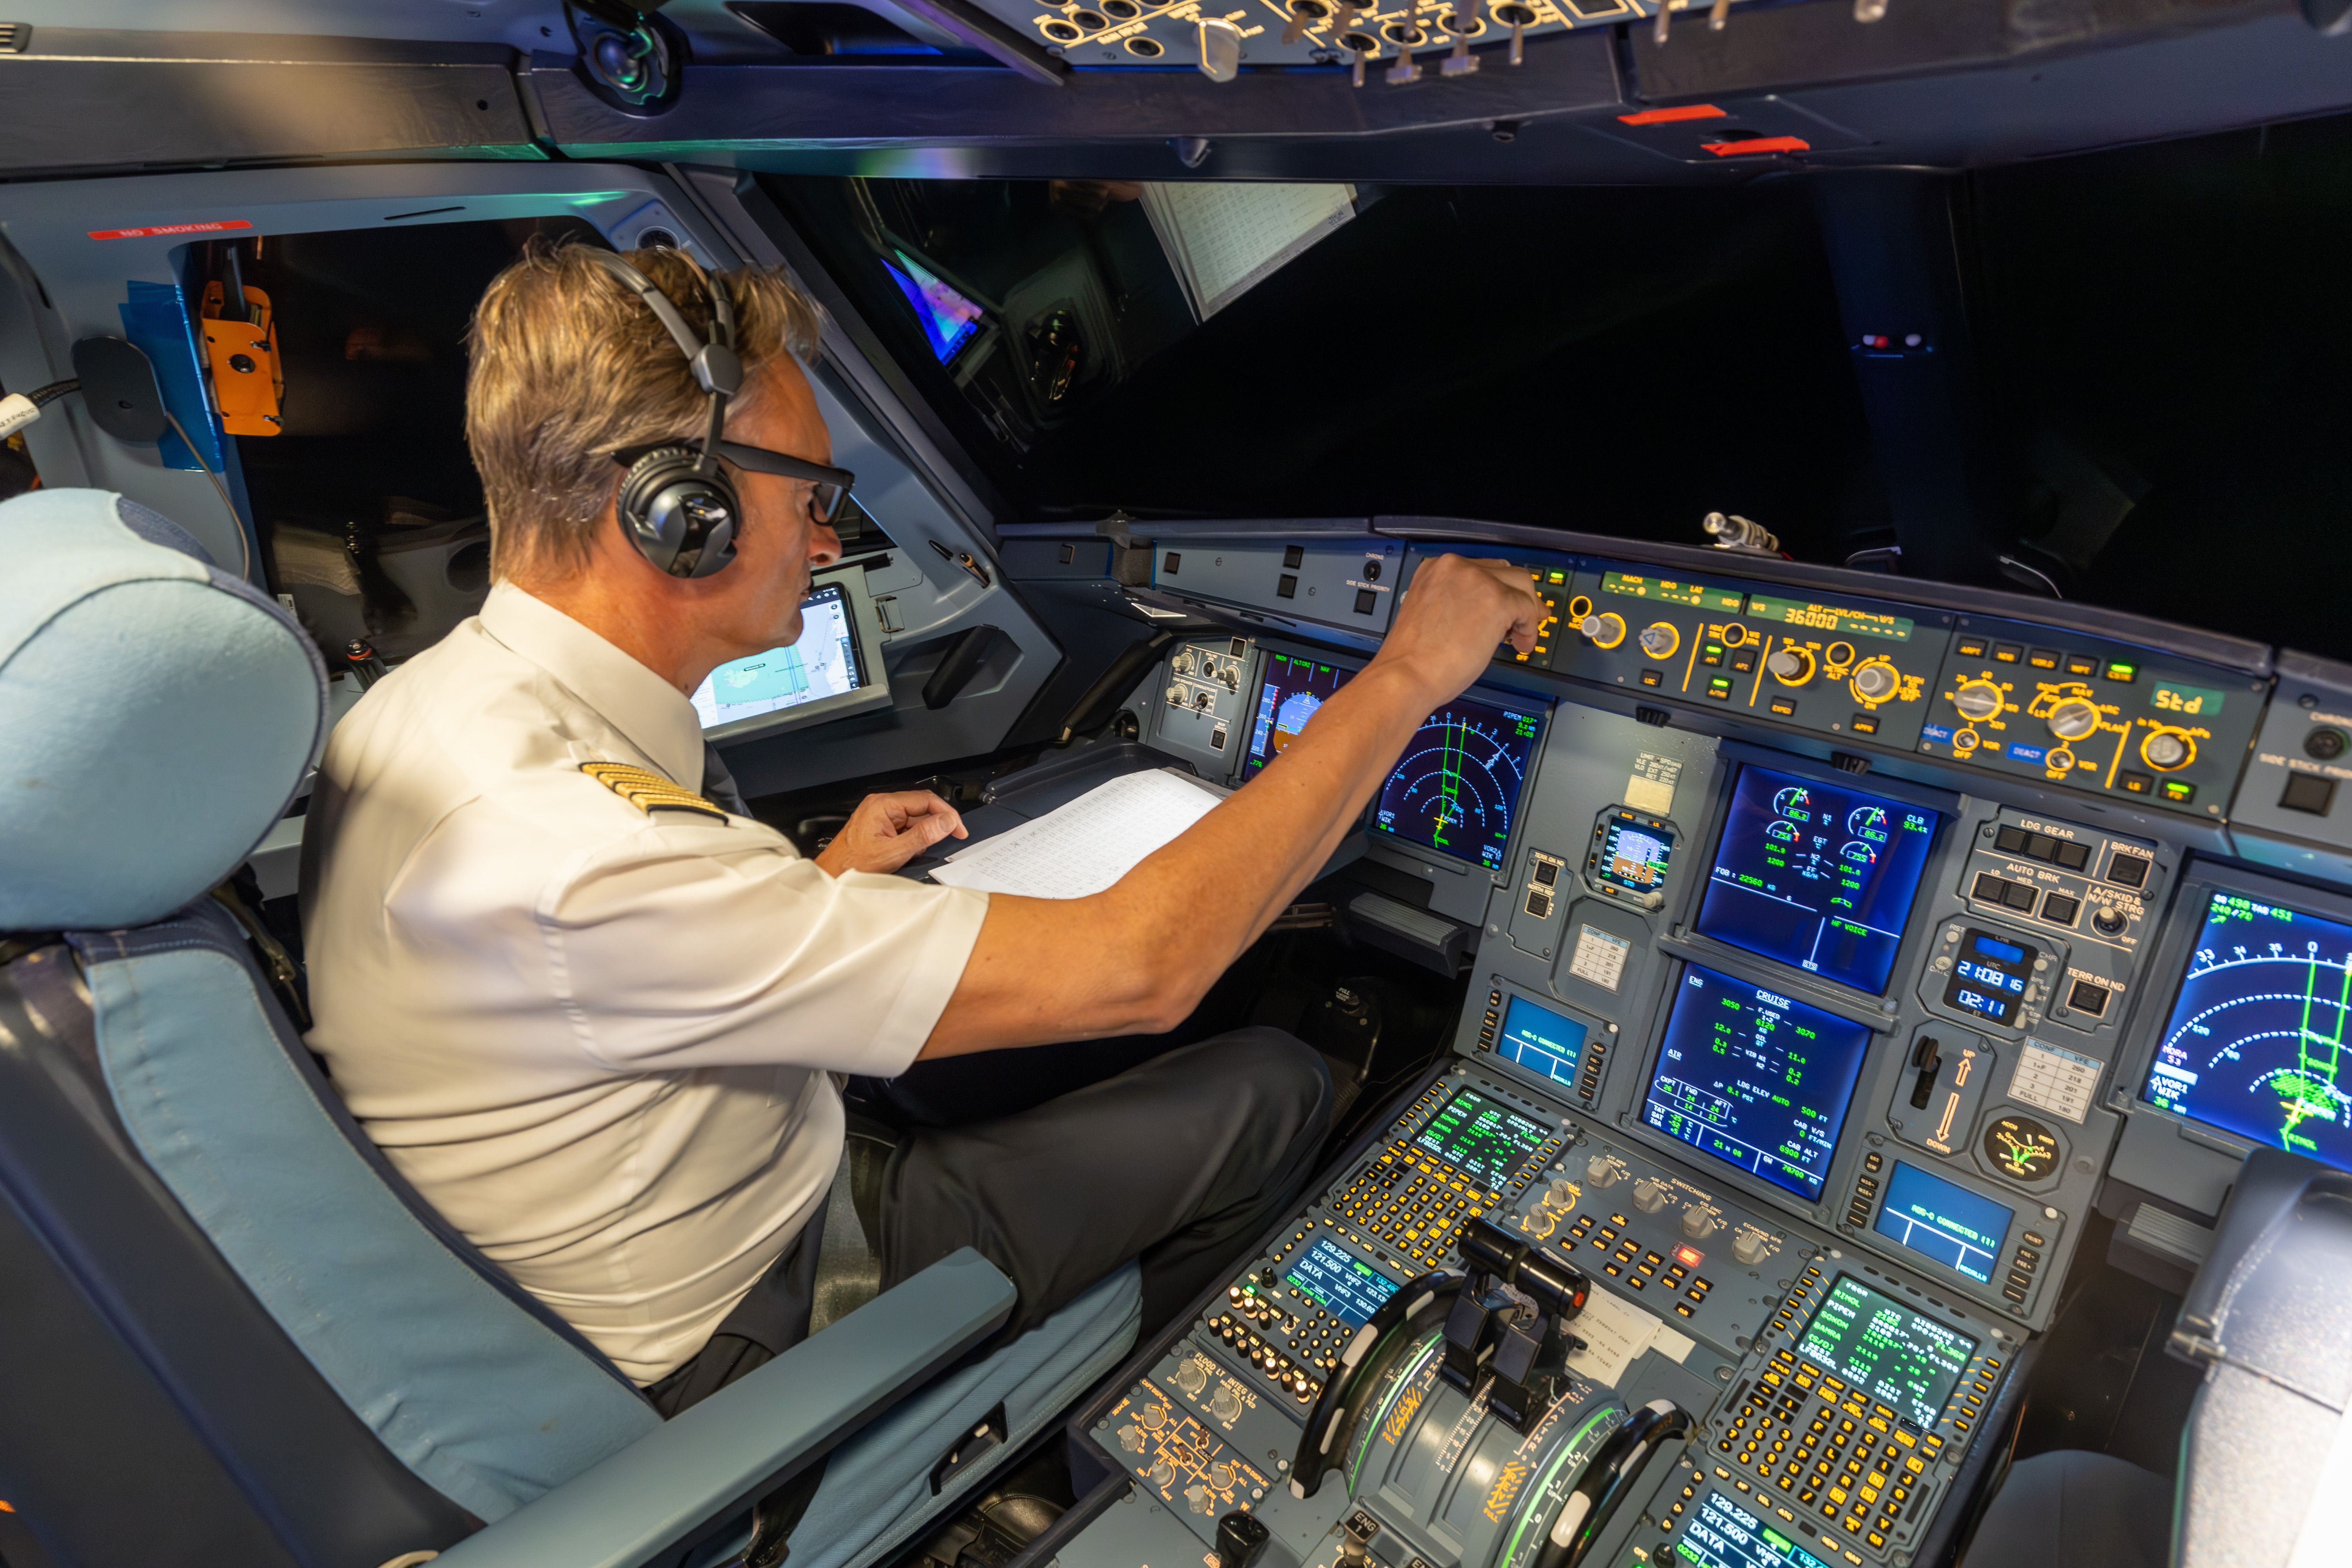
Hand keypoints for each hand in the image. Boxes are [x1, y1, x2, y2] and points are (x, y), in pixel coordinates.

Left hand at [814, 790, 967, 875]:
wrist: (833, 874)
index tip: (959, 828)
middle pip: (921, 807)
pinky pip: (905, 826)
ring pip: (914, 818)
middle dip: (936, 824)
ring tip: (916, 851)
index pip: (925, 800)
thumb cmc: (853, 864)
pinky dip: (912, 838)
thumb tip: (946, 822)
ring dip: (923, 834)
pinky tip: (907, 851)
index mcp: (883, 804)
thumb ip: (922, 835)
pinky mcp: (880, 824)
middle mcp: (881, 805)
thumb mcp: (894, 852)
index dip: (947, 814)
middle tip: (950, 838)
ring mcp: (880, 814)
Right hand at [1369, 554, 1546, 711]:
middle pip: (1505, 571)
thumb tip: (1487, 612)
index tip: (1506, 606)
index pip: (1481, 569)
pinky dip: (1529, 628)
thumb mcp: (1431, 615)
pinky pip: (1527, 608)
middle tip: (1525, 619)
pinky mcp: (1495, 599)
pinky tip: (1520, 644)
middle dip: (1519, 595)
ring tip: (1520, 637)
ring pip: (1521, 584)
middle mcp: (1455, 567)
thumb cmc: (1414, 658)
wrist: (1407, 675)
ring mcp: (1476, 579)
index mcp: (1435, 569)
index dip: (1498, 589)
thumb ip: (1458, 604)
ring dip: (1526, 611)